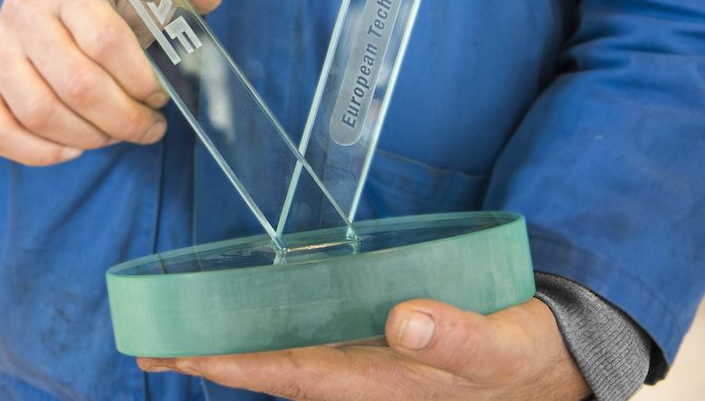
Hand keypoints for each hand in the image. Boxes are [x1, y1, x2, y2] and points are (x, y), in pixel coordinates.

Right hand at [0, 0, 221, 165]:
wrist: (37, 6)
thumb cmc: (103, 0)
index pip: (104, 38)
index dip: (140, 78)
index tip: (160, 95)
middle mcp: (22, 14)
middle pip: (75, 83)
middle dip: (122, 118)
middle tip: (148, 128)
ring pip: (40, 112)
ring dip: (89, 137)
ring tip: (116, 135)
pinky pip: (0, 133)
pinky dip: (40, 152)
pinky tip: (74, 149)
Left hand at [138, 297, 587, 400]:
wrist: (554, 365)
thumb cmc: (522, 357)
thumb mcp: (501, 346)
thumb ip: (458, 336)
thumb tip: (402, 322)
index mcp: (381, 383)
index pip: (289, 375)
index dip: (231, 364)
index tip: (178, 354)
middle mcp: (362, 382)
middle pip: (272, 373)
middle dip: (212, 360)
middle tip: (149, 344)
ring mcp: (366, 370)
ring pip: (287, 362)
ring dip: (235, 349)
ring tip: (179, 336)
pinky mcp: (376, 352)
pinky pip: (310, 348)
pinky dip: (272, 337)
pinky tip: (251, 320)